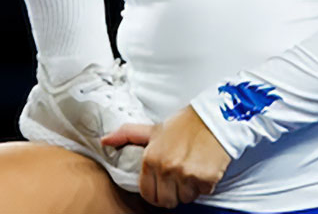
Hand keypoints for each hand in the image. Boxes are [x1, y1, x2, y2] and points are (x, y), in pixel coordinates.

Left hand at [102, 106, 231, 208]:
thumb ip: (127, 135)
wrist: (213, 117)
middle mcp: (166, 168)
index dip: (156, 189)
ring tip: (191, 167)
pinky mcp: (205, 179)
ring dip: (189, 188)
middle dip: (172, 191)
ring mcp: (186, 175)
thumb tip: (104, 141)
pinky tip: (203, 166)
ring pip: (184, 199)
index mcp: (151, 158)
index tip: (163, 180)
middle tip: (179, 174)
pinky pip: (202, 193)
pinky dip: (204, 184)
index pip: (147, 194)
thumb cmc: (183, 124)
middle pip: (165, 201)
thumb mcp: (153, 129)